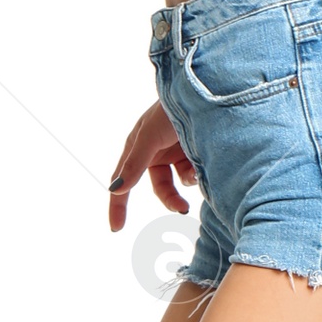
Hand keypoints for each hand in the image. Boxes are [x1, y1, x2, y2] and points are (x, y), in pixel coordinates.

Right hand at [108, 101, 197, 231]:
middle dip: (170, 198)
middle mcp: (156, 151)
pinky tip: (205, 159)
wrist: (206, 93)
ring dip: (189, 180)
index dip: (118, 204)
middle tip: (182, 208)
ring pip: (180, 181)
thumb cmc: (171, 108)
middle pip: (159, 186)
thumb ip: (135, 163)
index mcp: (138, 145)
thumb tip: (115, 188)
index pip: (123, 180)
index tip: (116, 228)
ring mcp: (177, 152)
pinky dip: (200, 171)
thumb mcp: (150, 136)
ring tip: (198, 169)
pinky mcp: (197, 151)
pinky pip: (196, 172)